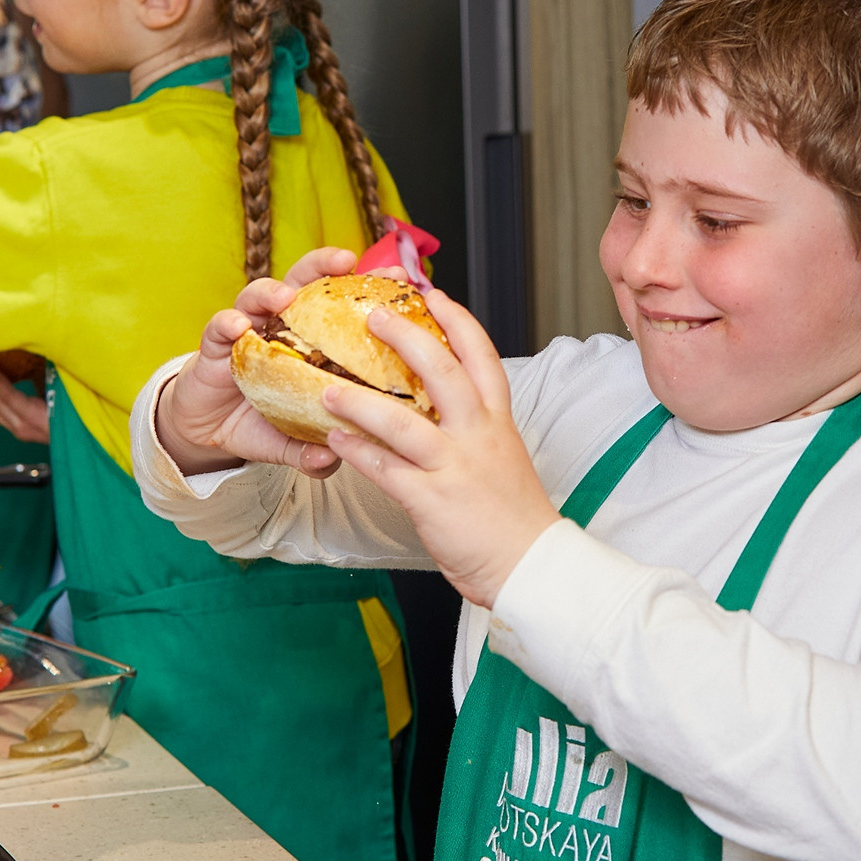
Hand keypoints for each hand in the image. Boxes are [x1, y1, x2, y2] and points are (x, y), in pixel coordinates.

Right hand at [154, 246, 361, 478]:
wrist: (210, 431)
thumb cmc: (261, 421)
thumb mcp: (293, 441)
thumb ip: (311, 451)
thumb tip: (330, 461)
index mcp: (311, 340)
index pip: (342, 305)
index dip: (369, 288)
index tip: (399, 278)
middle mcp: (281, 326)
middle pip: (304, 282)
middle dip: (325, 265)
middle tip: (346, 260)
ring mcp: (248, 331)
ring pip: (258, 295)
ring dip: (272, 290)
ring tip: (285, 297)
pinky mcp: (215, 345)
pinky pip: (219, 328)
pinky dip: (227, 323)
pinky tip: (237, 327)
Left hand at [317, 288, 555, 607]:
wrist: (533, 565)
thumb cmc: (515, 516)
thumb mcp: (504, 457)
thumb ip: (477, 428)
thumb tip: (445, 407)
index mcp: (498, 421)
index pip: (481, 355)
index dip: (456, 320)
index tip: (432, 294)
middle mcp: (479, 435)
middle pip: (442, 370)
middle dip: (405, 336)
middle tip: (372, 314)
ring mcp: (455, 466)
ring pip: (403, 420)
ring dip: (359, 400)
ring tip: (327, 387)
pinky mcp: (432, 500)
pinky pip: (385, 469)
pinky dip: (357, 452)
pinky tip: (334, 440)